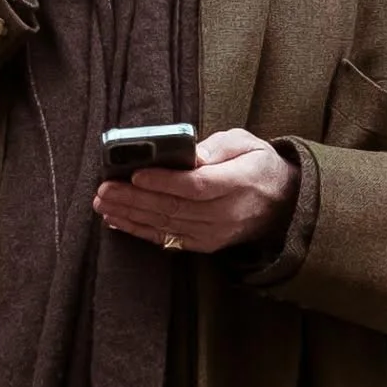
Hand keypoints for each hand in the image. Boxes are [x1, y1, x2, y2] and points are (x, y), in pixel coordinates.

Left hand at [94, 129, 297, 255]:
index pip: (195, 186)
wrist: (282, 203)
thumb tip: (187, 154)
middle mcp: (225, 213)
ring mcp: (214, 232)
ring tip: (104, 204)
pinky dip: (141, 230)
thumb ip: (216, 146)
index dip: (163, 182)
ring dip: (131, 215)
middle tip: (105, 189)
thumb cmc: (258, 165)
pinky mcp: (205, 243)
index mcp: (238, 183)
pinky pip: (168, 239)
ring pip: (166, 225)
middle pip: (173, 208)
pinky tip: (118, 221)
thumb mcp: (245, 143)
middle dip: (134, 199)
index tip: (136, 175)